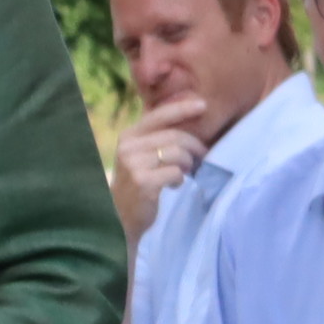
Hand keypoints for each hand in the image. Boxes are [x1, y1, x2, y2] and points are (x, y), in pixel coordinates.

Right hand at [111, 90, 209, 235]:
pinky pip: (175, 172)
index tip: (203, 105)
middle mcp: (128, 147)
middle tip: (201, 158)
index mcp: (128, 136)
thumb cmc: (137, 183)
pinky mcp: (143, 182)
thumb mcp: (141, 155)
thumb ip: (157, 136)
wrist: (119, 217)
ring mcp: (133, 165)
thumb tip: (190, 115)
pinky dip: (180, 179)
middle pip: (175, 136)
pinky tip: (174, 185)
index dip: (183, 108)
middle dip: (194, 147)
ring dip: (188, 164)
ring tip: (185, 172)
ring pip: (178, 153)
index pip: (159, 115)